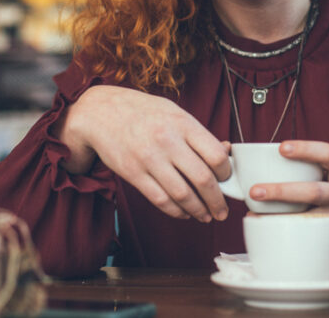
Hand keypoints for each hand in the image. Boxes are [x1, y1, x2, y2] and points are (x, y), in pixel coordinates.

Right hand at [61, 85, 230, 222]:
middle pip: (203, 179)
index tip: (227, 179)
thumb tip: (226, 152)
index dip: (226, 173)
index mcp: (183, 124)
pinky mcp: (134, 174)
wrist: (101, 113)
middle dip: (217, 201)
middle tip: (222, 210)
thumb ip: (198, 134)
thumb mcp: (174, 113)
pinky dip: (176, 211)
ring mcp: (149, 159)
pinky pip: (161, 200)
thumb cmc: (143, 112)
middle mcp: (168, 141)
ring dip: (199, 211)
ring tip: (206, 216)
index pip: (216, 155)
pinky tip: (184, 213)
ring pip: (183, 195)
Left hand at [247, 141, 328, 257]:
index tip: (281, 148)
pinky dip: (292, 234)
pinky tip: (272, 233)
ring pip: (312, 219)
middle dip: (282, 191)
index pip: (328, 153)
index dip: (305, 149)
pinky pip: (315, 236)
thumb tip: (270, 164)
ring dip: (282, 218)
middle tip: (255, 191)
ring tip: (256, 216)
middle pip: (315, 192)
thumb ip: (316, 169)